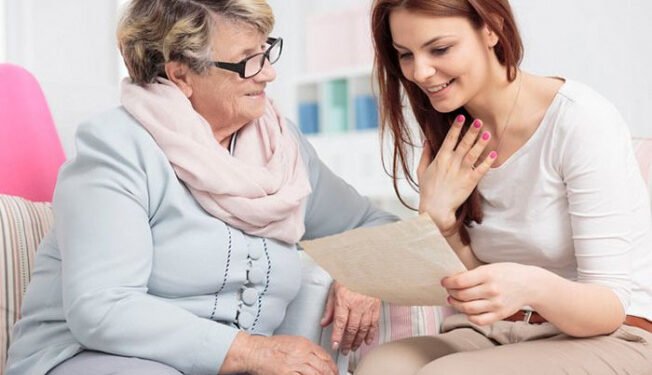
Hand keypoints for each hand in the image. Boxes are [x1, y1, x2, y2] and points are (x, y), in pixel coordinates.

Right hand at [246, 335, 337, 374]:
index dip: (332, 366)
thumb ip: (305, 349)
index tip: (333, 370)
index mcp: (304, 344)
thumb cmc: (269, 348)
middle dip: (331, 374)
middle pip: (323, 367)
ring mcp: (295, 365)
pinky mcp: (287, 374)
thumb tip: (316, 358)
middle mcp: (302, 354)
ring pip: (317, 374)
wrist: (254, 351)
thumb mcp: (292, 342)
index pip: (325, 356)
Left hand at [320, 282, 380, 354]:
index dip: (337, 336)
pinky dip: (371, 334)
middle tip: (344, 350)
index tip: (335, 345)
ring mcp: (368, 306)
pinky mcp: (376, 306)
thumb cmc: (348, 277)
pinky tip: (367, 341)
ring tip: (353, 347)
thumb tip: (324, 322)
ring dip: (358, 340)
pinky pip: (374, 323)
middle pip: (352, 328)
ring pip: (363, 328)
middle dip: (347, 342)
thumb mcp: (334, 290)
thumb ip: (329, 308)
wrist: (363, 268)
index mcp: (344, 300)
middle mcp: (357, 304)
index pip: (340, 322)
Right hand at [417, 115, 495, 234]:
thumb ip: (425, 154)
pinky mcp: (470, 181)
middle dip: (472, 131)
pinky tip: (493, 153)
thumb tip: (426, 141)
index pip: (449, 138)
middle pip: (464, 143)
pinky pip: (481, 169)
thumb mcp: (421, 170)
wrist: (435, 209)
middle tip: (479, 120)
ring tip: (488, 133)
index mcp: (440, 158)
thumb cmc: (427, 191)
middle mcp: (452, 162)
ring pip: (473, 153)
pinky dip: (488, 161)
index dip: (456, 127)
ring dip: (481, 143)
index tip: (461, 117)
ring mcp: (462, 172)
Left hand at [442, 262, 536, 325]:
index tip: (444, 282)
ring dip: (456, 305)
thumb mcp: (490, 267)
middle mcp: (491, 290)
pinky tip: (467, 311)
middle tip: (449, 290)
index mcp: (488, 274)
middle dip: (451, 293)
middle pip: (462, 295)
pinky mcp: (500, 315)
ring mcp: (496, 304)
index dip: (448, 282)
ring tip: (454, 300)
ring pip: (467, 309)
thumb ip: (473, 274)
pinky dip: (469, 316)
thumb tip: (453, 280)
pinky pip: (479, 320)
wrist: (530, 284)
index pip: (460, 281)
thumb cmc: (508, 273)